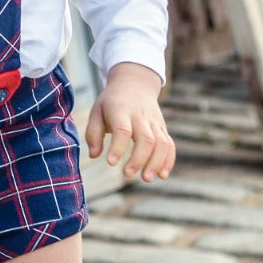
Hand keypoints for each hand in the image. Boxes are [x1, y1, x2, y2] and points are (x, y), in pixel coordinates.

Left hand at [85, 62, 174, 182]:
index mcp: (121, 111)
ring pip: (161, 143)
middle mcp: (140, 116)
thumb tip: (94, 155)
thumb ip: (93, 134)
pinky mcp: (162, 128)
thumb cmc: (112, 102)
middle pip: (146, 138)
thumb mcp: (96, 111)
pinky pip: (170, 144)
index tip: (110, 163)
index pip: (122, 130)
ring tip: (146, 179)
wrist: (135, 83)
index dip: (118, 147)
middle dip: (139, 159)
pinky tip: (162, 175)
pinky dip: (168, 160)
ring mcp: (154, 122)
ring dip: (156, 162)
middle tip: (127, 174)